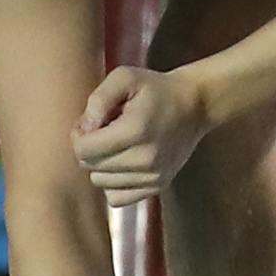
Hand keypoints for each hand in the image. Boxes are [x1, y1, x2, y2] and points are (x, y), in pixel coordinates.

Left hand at [73, 64, 223, 203]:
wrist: (196, 104)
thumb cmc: (156, 89)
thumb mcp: (124, 77)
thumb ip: (98, 99)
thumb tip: (85, 130)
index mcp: (135, 130)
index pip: (83, 150)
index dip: (79, 134)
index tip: (93, 122)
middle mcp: (146, 158)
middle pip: (90, 166)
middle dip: (91, 147)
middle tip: (108, 129)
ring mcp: (154, 175)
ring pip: (101, 182)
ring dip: (102, 164)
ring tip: (120, 144)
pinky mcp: (158, 185)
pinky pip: (117, 198)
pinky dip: (114, 183)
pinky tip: (124, 163)